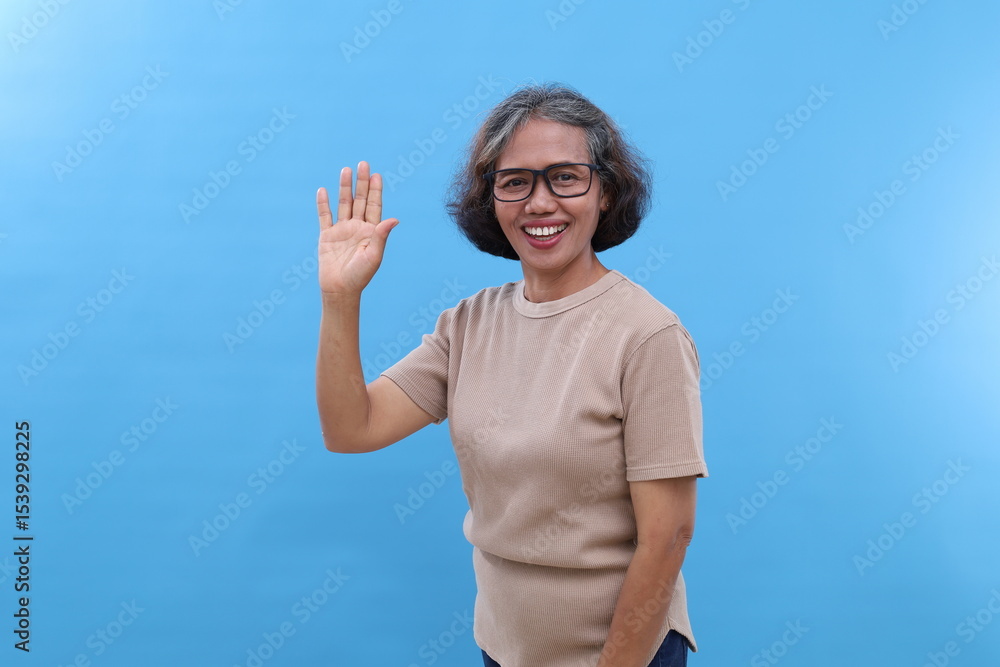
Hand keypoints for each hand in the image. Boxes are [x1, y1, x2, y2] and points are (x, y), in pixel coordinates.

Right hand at [316, 161, 398, 296]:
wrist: (340, 290)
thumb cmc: (360, 276)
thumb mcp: (374, 256)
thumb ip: (381, 236)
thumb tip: (394, 219)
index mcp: (371, 232)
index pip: (375, 206)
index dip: (376, 191)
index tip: (376, 175)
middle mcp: (357, 228)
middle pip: (360, 200)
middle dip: (361, 183)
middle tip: (363, 164)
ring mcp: (342, 230)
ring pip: (343, 204)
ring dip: (344, 188)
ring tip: (345, 170)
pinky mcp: (327, 236)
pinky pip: (324, 216)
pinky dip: (323, 204)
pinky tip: (323, 190)